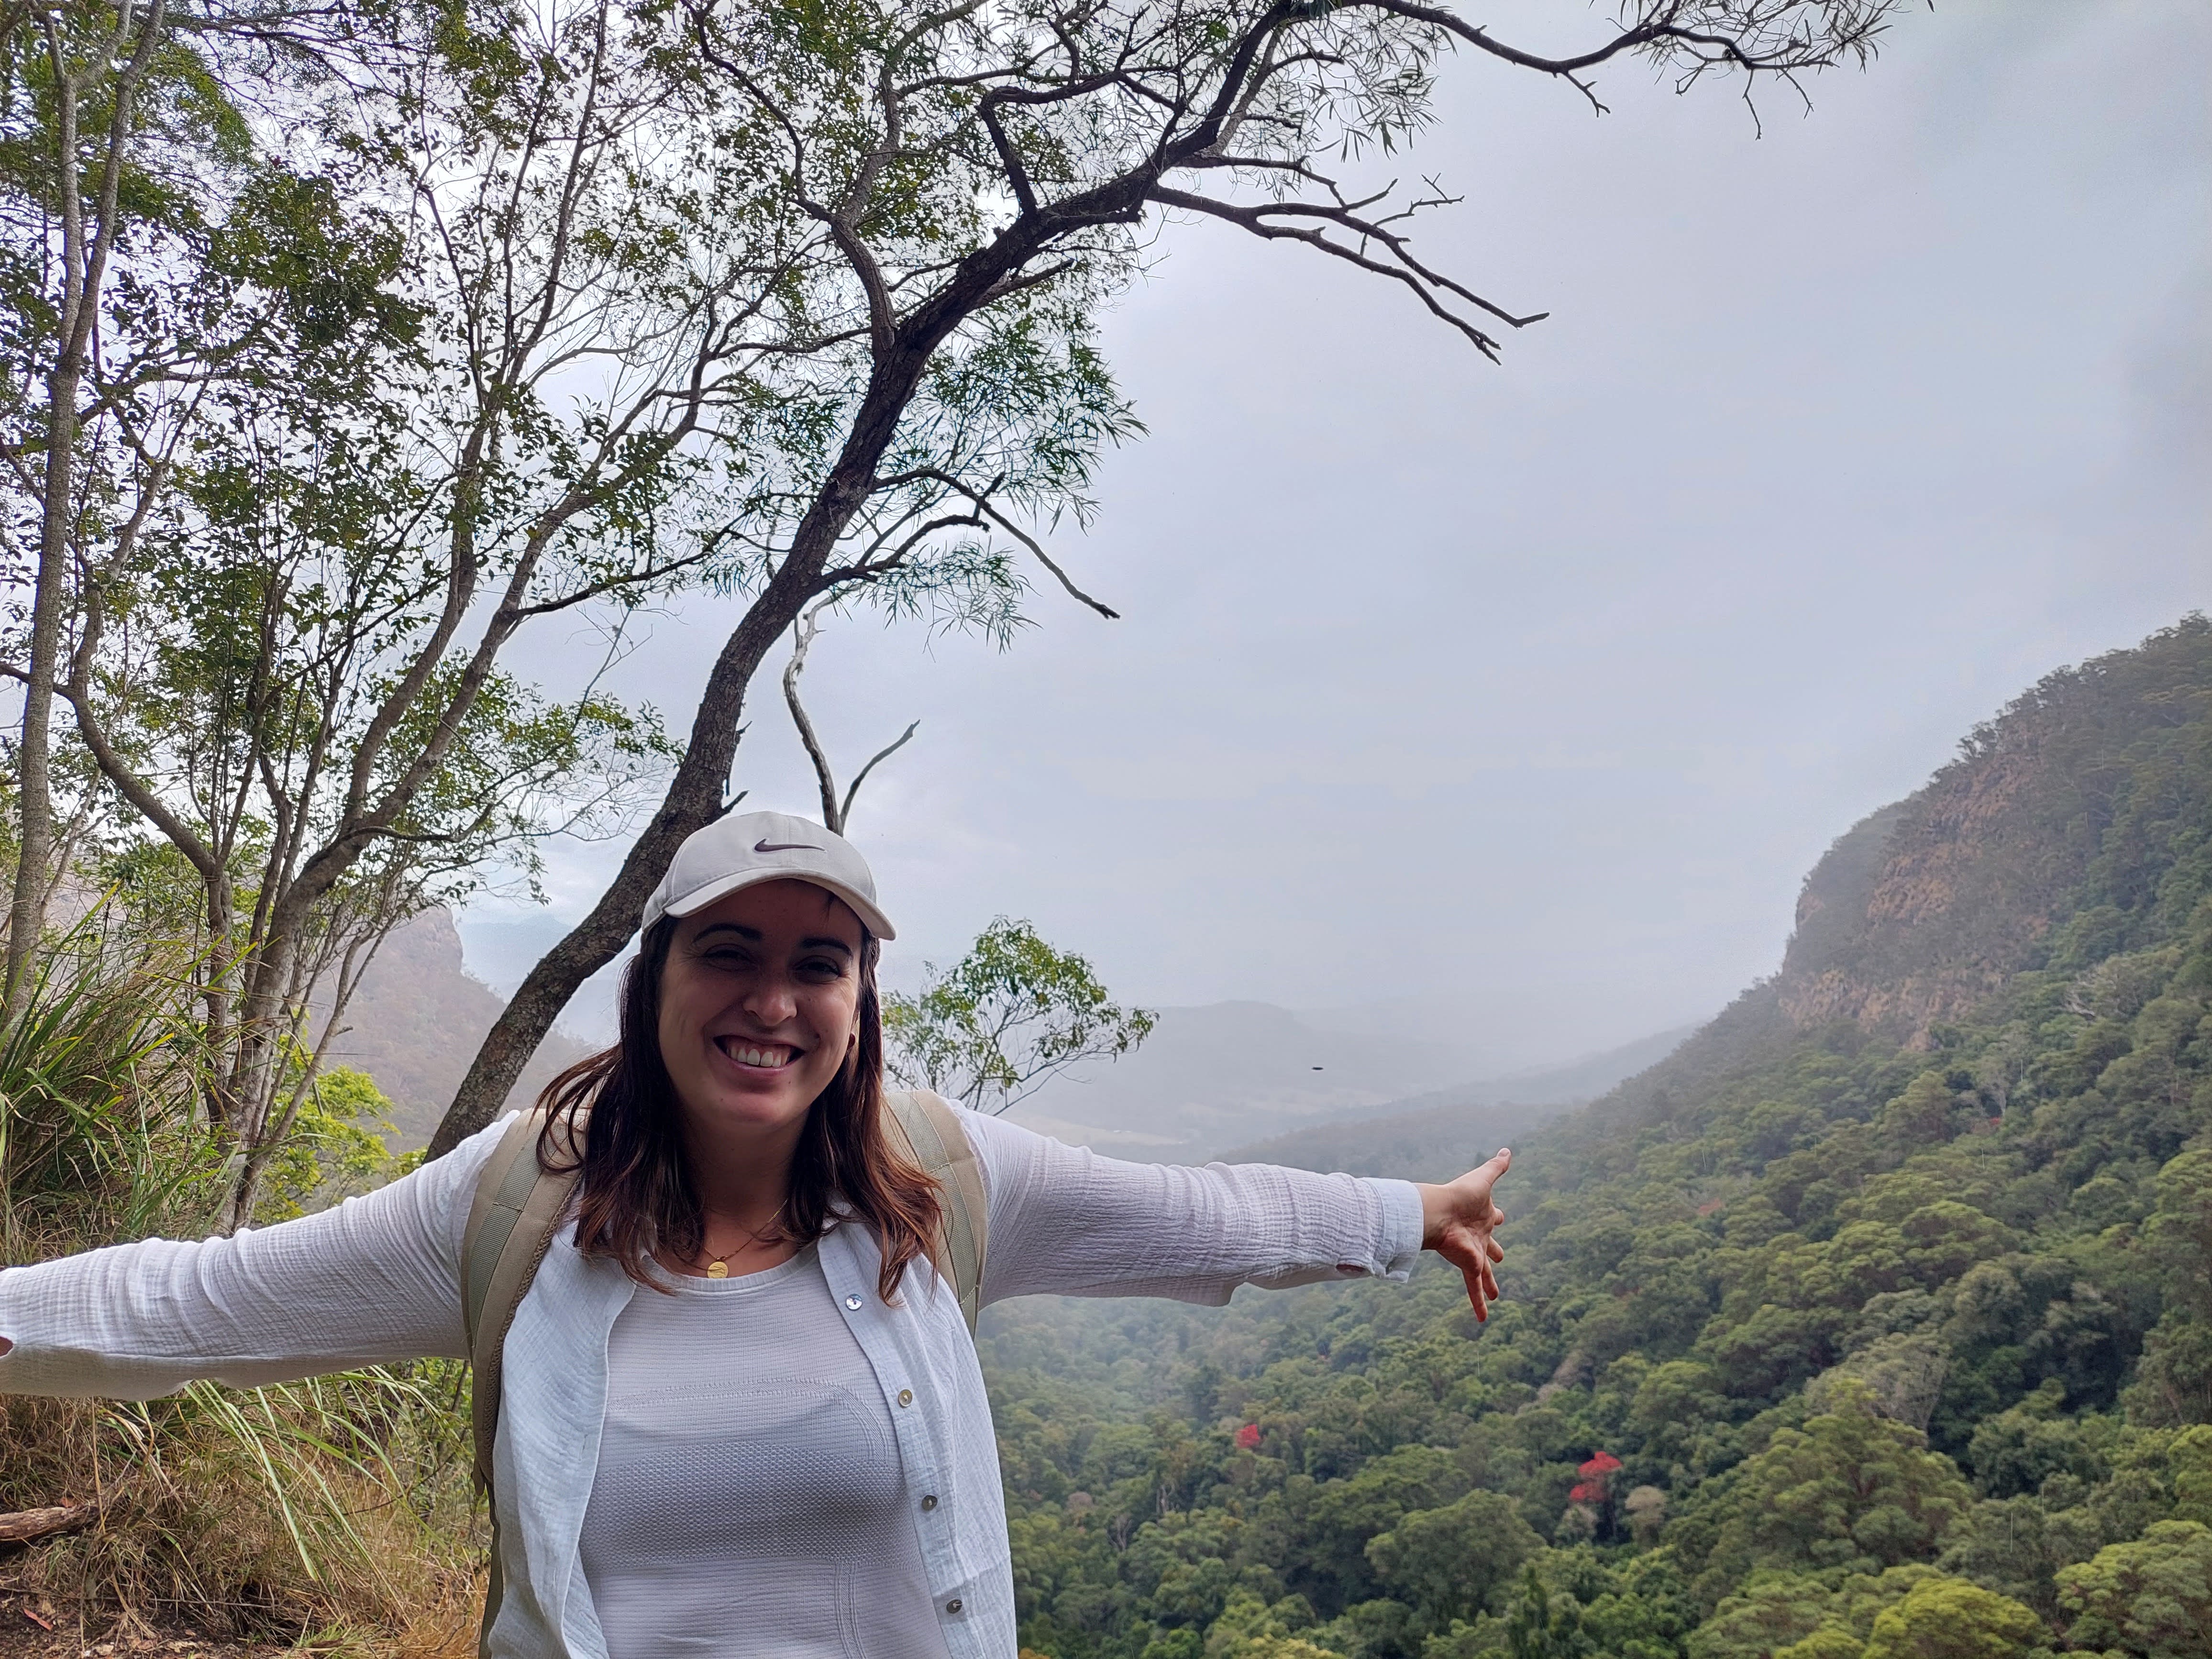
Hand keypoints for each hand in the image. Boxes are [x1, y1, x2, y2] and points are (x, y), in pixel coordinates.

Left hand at [1415, 1148, 1510, 1321]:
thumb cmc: (1459, 1195)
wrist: (1437, 1212)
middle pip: (1489, 1246)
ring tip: (1495, 1296)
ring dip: (1489, 1285)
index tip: (1500, 1216)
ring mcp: (1473, 1252)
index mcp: (1482, 1216)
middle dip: (1495, 1252)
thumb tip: (1508, 1150)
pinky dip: (1477, 1304)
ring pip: (1483, 1273)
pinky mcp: (1468, 1265)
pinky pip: (1474, 1288)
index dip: (1496, 1216)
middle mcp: (1477, 1235)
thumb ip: (1496, 1166)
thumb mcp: (1483, 1179)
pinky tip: (1482, 1320)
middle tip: (1499, 1258)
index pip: (1492, 1217)